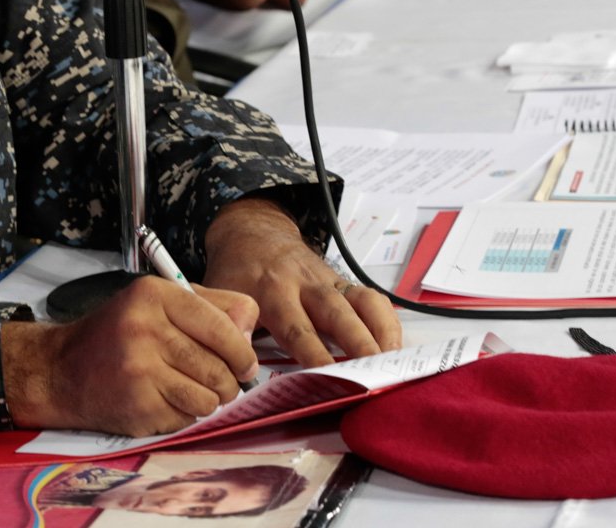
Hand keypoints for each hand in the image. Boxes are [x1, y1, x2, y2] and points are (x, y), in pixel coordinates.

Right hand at [1, 276, 258, 435]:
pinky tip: (166, 401)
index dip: (242, 351)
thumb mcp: (161, 302)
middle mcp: (145, 329)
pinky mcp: (136, 404)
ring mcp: (139, 369)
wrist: (60, 370)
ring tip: (193, 391)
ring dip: (209, 401)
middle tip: (224, 383)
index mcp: (155, 296)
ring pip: (207, 398)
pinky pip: (186, 418)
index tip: (246, 364)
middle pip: (219, 367)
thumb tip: (251, 332)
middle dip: (229, 382)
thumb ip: (212, 306)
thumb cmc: (120, 333)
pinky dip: (185, 414)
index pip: (221, 326)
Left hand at [203, 197, 402, 366]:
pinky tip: (394, 347)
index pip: (297, 329)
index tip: (329, 380)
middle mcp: (305, 284)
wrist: (252, 234)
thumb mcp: (221, 296)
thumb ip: (230, 328)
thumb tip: (241, 367)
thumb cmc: (237, 273)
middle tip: (373, 373)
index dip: (315, 355)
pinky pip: (371, 299)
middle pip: (339, 315)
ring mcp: (329, 281)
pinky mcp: (343, 282)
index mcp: (272, 292)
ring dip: (381, 333)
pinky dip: (387, 322)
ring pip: (363, 303)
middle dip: (358, 345)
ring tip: (393, 364)